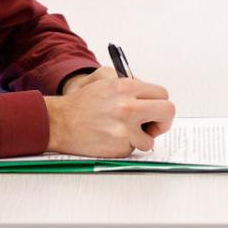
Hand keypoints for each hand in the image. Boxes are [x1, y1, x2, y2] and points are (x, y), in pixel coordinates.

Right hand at [46, 67, 174, 154]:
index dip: (159, 103)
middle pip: (168, 112)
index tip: (152, 109)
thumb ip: (128, 80)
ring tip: (123, 133)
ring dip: (140, 138)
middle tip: (152, 125)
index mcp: (126, 87)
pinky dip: (125, 146)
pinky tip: (111, 139)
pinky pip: (133, 149)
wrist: (59, 122)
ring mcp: (125, 129)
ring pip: (151, 138)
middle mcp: (128, 107)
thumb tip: (148, 92)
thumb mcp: (103, 79)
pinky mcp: (119, 147)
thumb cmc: (81, 103)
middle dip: (163, 121)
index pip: (162, 94)